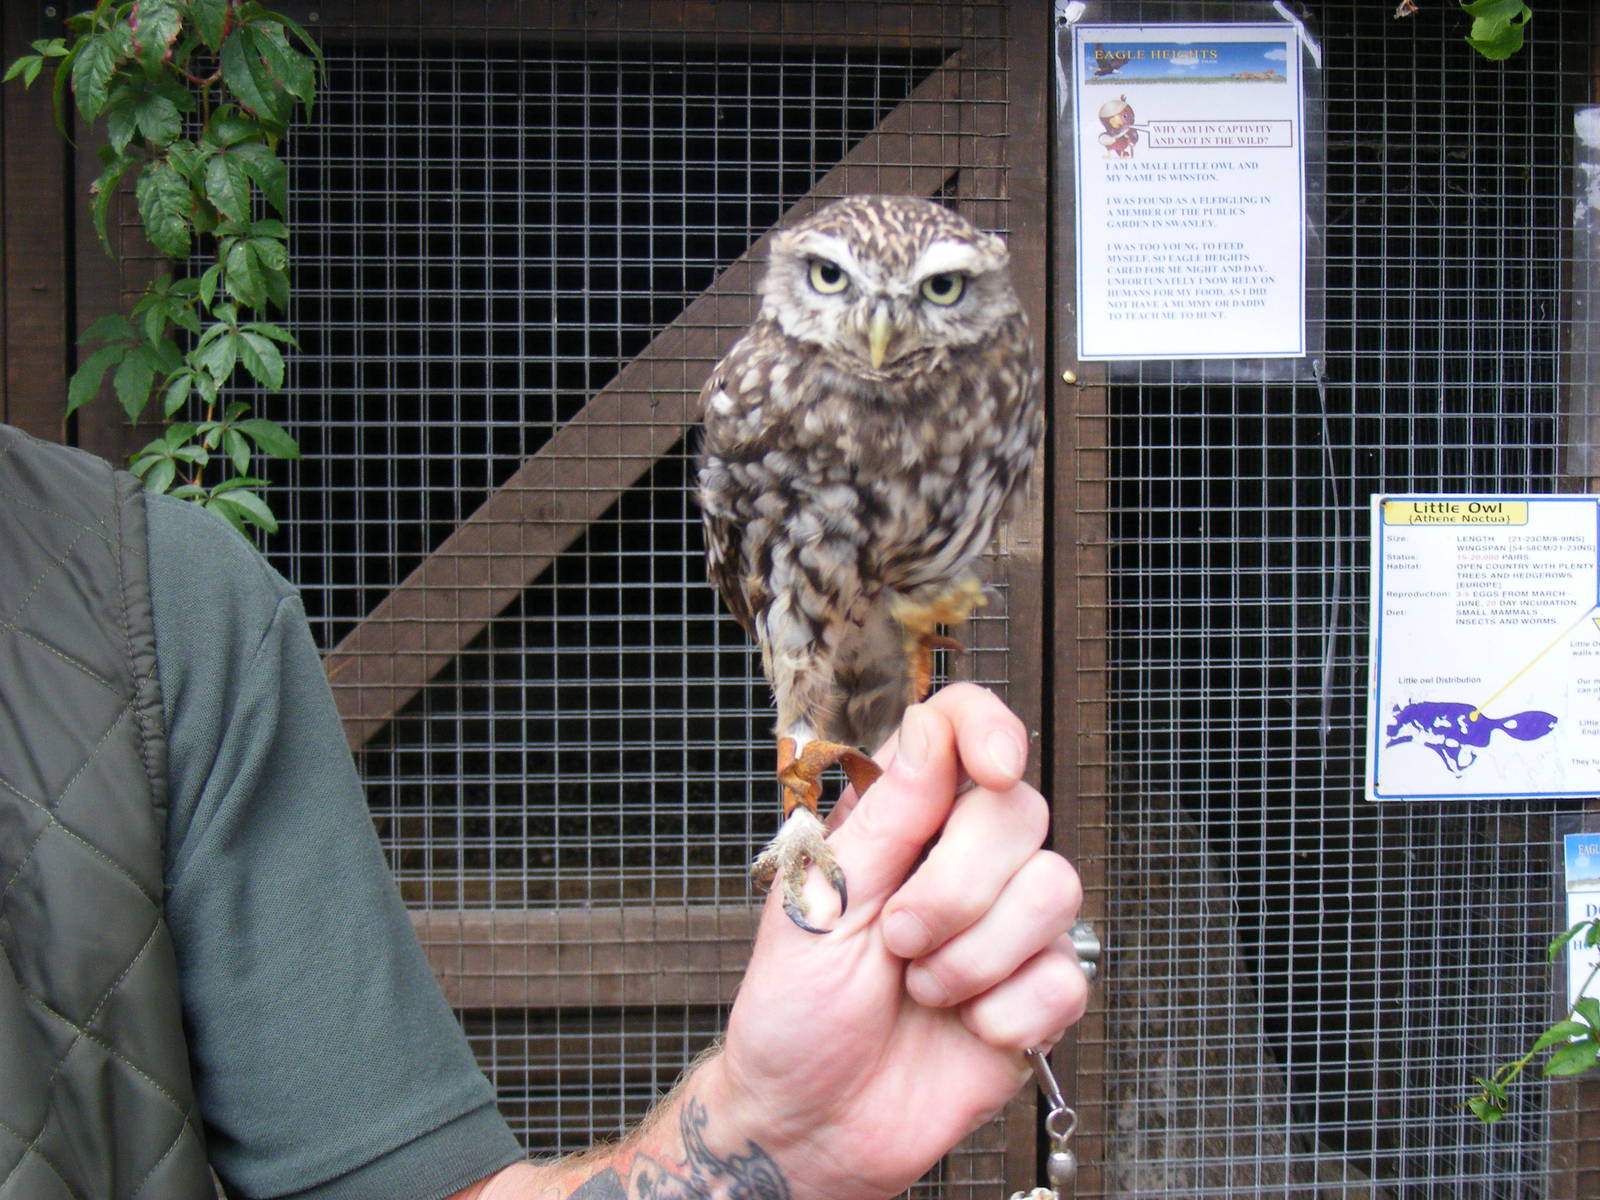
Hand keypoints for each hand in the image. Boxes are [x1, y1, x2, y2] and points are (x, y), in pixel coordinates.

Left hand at [708, 683, 1087, 1199]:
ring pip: (1057, 887)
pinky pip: (1066, 975)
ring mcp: (1007, 923)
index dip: (989, 730)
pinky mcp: (1039, 990)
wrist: (814, 1122)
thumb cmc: (796, 1011)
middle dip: (957, 887)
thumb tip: (933, 732)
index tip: (994, 767)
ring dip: (976, 955)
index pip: (962, 729)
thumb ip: (885, 817)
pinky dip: (1005, 1012)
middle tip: (898, 939)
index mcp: (900, 818)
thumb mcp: (821, 906)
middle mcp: (961, 857)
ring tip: (922, 988)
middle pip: (1019, 811)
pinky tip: (963, 1026)